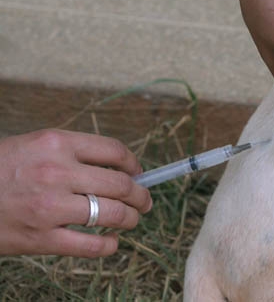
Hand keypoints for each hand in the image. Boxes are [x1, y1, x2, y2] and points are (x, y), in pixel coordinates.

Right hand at [0, 129, 151, 257]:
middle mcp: (57, 172)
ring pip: (112, 214)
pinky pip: (91, 246)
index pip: (114, 151)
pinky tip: (111, 242)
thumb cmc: (0, 168)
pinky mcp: (41, 238)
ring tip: (132, 219)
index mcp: (57, 143)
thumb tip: (117, 167)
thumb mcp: (35, 146)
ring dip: (131, 219)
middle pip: (120, 185)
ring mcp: (50, 207)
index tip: (138, 173)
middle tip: (145, 201)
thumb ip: (73, 153)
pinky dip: (109, 246)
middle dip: (141, 195)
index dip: (134, 164)